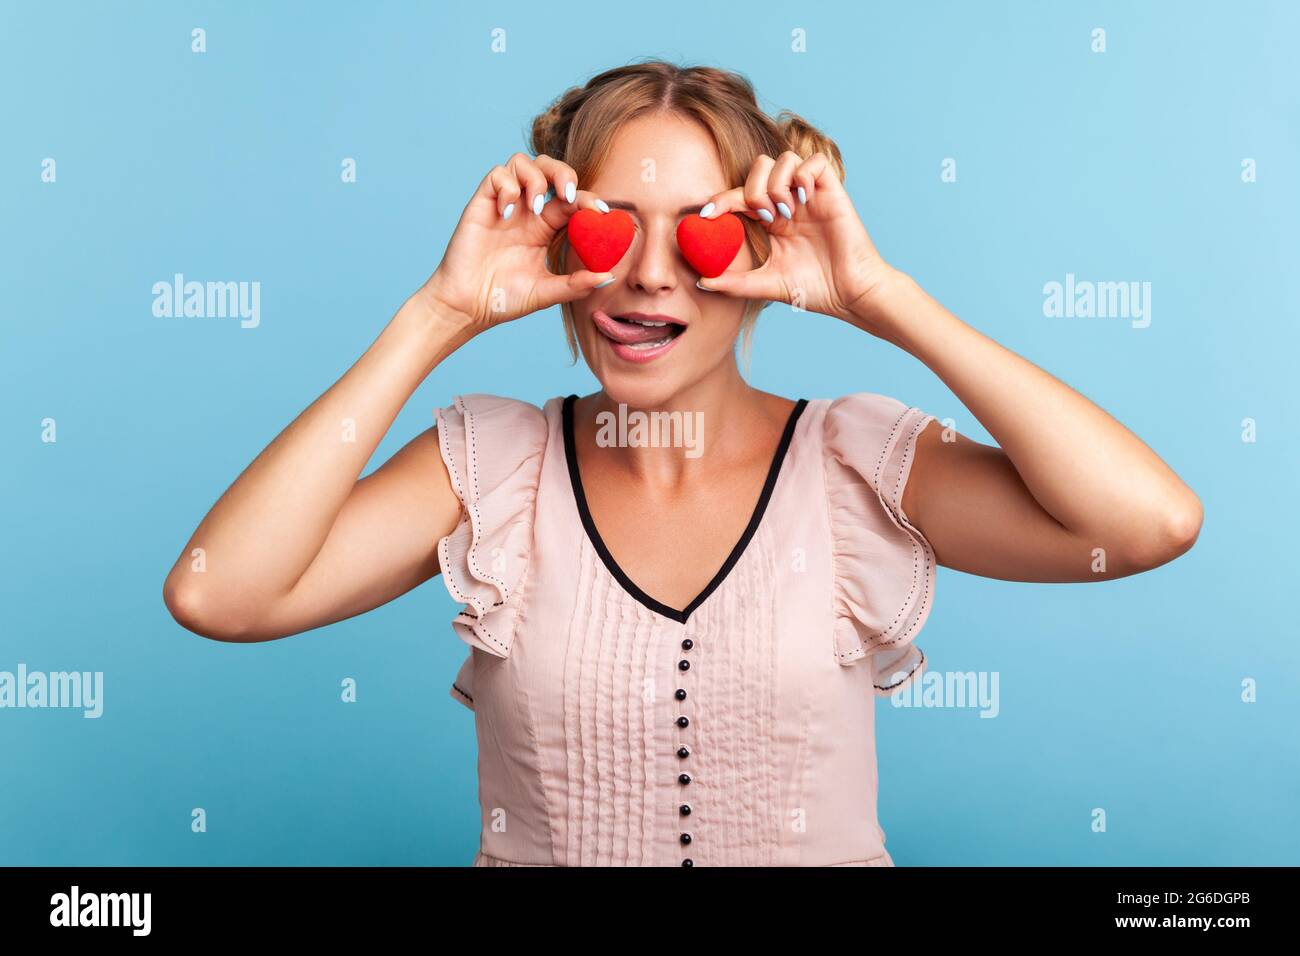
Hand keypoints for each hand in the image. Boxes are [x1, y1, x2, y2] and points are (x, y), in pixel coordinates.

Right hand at [418, 153, 613, 333]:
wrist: (468, 307)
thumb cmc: (504, 300)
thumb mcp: (546, 293)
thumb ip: (576, 284)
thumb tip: (609, 277)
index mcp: (546, 228)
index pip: (572, 200)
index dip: (589, 199)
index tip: (602, 212)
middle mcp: (527, 211)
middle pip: (549, 169)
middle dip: (564, 174)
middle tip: (568, 196)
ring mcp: (504, 205)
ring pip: (523, 162)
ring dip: (536, 178)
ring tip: (535, 206)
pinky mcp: (482, 204)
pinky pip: (497, 175)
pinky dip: (508, 187)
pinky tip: (507, 214)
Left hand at [693, 151, 898, 329]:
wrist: (849, 294)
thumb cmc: (815, 290)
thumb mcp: (766, 284)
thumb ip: (734, 282)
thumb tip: (701, 282)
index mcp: (772, 220)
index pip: (740, 195)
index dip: (721, 199)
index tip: (706, 215)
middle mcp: (789, 202)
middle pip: (759, 166)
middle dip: (752, 189)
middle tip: (763, 218)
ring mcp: (811, 195)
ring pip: (784, 159)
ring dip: (776, 184)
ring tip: (785, 213)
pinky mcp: (832, 191)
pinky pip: (814, 162)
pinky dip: (803, 176)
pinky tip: (803, 201)